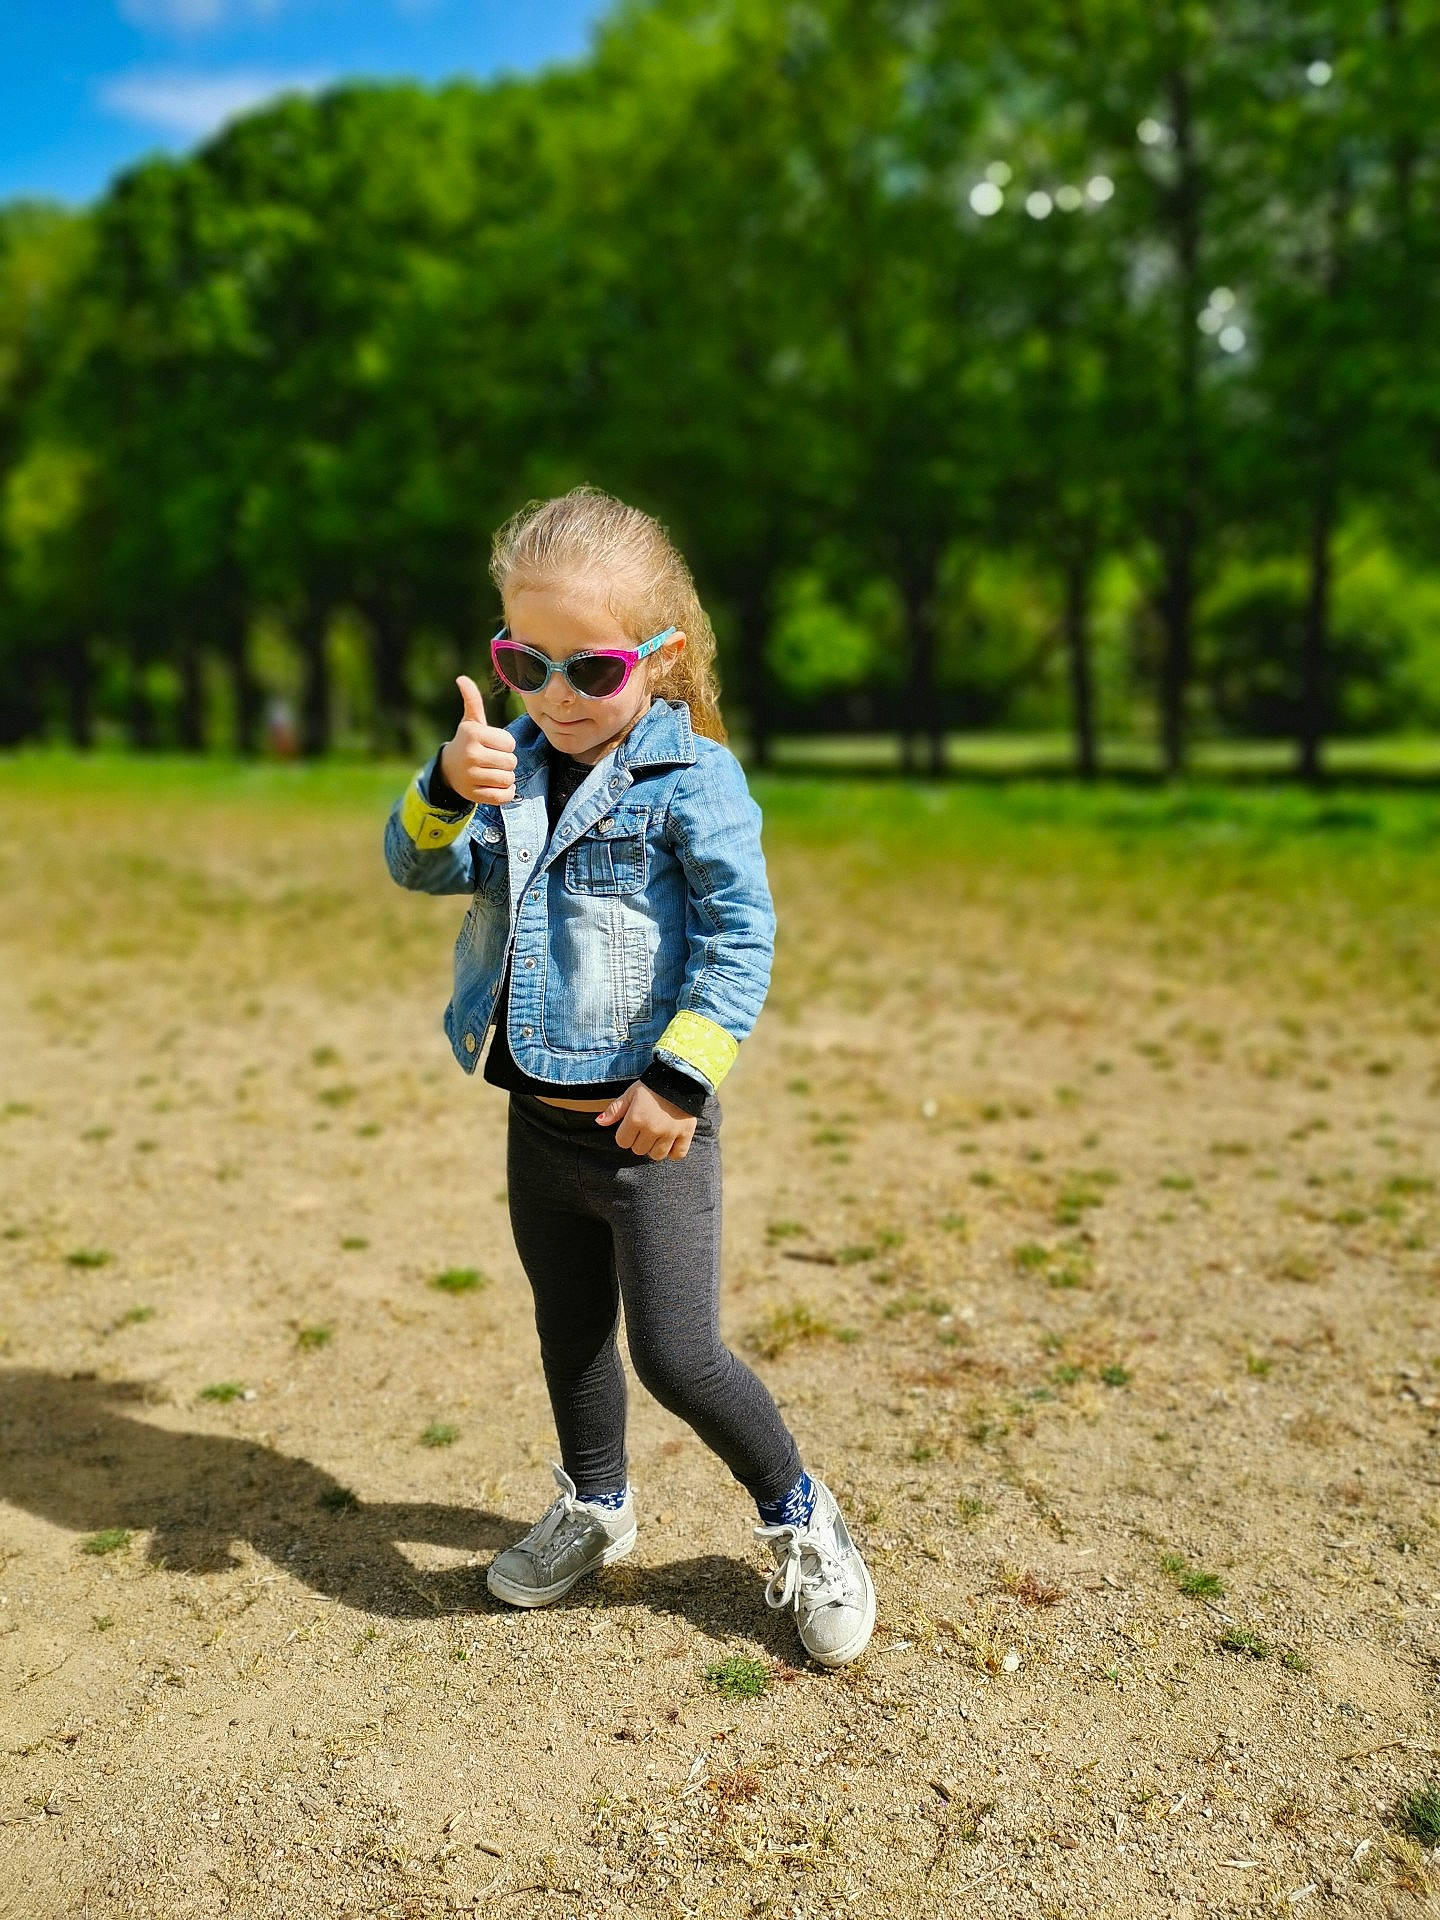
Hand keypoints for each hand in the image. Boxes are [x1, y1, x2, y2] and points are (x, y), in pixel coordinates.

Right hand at [439, 675, 516, 805]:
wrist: (448, 770)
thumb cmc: (467, 743)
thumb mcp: (471, 722)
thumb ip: (472, 700)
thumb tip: (462, 678)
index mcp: (473, 734)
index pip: (510, 743)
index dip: (506, 745)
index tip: (494, 745)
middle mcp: (470, 755)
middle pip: (511, 762)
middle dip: (507, 761)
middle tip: (493, 760)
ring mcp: (471, 776)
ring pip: (508, 779)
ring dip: (506, 777)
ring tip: (493, 772)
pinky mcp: (474, 795)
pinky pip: (503, 797)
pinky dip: (505, 793)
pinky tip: (495, 786)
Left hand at [596, 1081, 697, 1159]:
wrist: (681, 1077)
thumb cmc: (652, 1086)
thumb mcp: (630, 1094)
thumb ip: (615, 1110)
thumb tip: (599, 1122)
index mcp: (636, 1118)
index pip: (622, 1142)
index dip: (625, 1135)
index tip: (632, 1126)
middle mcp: (652, 1128)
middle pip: (638, 1150)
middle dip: (639, 1141)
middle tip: (646, 1127)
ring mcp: (670, 1133)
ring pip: (656, 1155)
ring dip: (655, 1148)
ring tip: (657, 1135)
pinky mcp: (686, 1134)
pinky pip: (677, 1155)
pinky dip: (673, 1152)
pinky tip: (671, 1142)